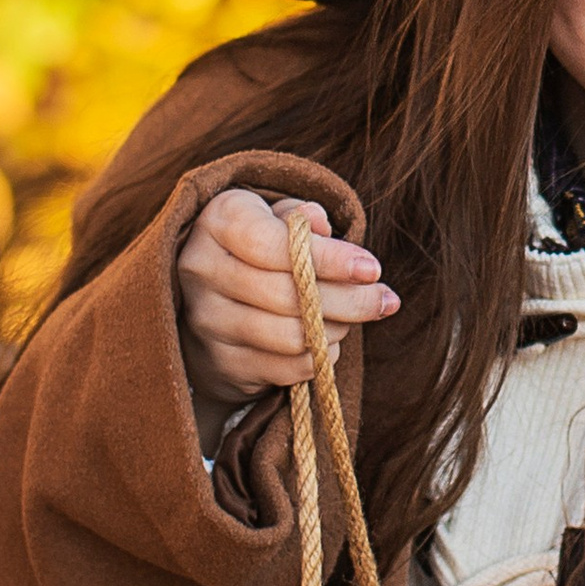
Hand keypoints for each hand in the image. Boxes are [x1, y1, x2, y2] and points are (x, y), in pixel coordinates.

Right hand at [175, 190, 396, 422]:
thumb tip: (320, 223)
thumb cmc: (258, 247)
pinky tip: (325, 341)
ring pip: (290, 337)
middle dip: (349, 301)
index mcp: (218, 222)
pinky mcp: (220, 362)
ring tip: (350, 318)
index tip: (371, 269)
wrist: (211, 298)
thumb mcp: (276, 217)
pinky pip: (287, 368)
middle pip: (287, 296)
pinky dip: (318, 357)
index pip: (274, 245)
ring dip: (335, 330)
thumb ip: (300, 216)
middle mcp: (202, 270)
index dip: (329, 260)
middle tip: (382, 300)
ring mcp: (207, 321)